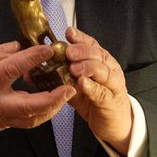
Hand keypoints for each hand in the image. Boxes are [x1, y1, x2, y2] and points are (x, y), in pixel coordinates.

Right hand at [0, 41, 76, 146]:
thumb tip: (17, 47)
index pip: (11, 69)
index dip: (32, 58)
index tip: (47, 49)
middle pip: (31, 105)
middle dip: (54, 97)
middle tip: (69, 86)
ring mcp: (1, 118)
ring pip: (34, 118)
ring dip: (53, 106)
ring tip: (66, 92)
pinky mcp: (4, 124)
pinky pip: (28, 120)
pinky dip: (43, 111)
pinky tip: (51, 100)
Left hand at [65, 28, 132, 155]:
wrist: (115, 123)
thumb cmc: (97, 101)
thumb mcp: (78, 84)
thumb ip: (64, 75)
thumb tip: (41, 67)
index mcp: (102, 62)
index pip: (92, 45)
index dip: (81, 38)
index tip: (69, 32)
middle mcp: (110, 70)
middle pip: (99, 55)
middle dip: (83, 51)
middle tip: (68, 52)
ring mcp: (113, 85)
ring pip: (104, 71)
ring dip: (88, 67)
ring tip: (73, 67)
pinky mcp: (112, 102)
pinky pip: (102, 92)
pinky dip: (92, 87)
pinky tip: (82, 83)